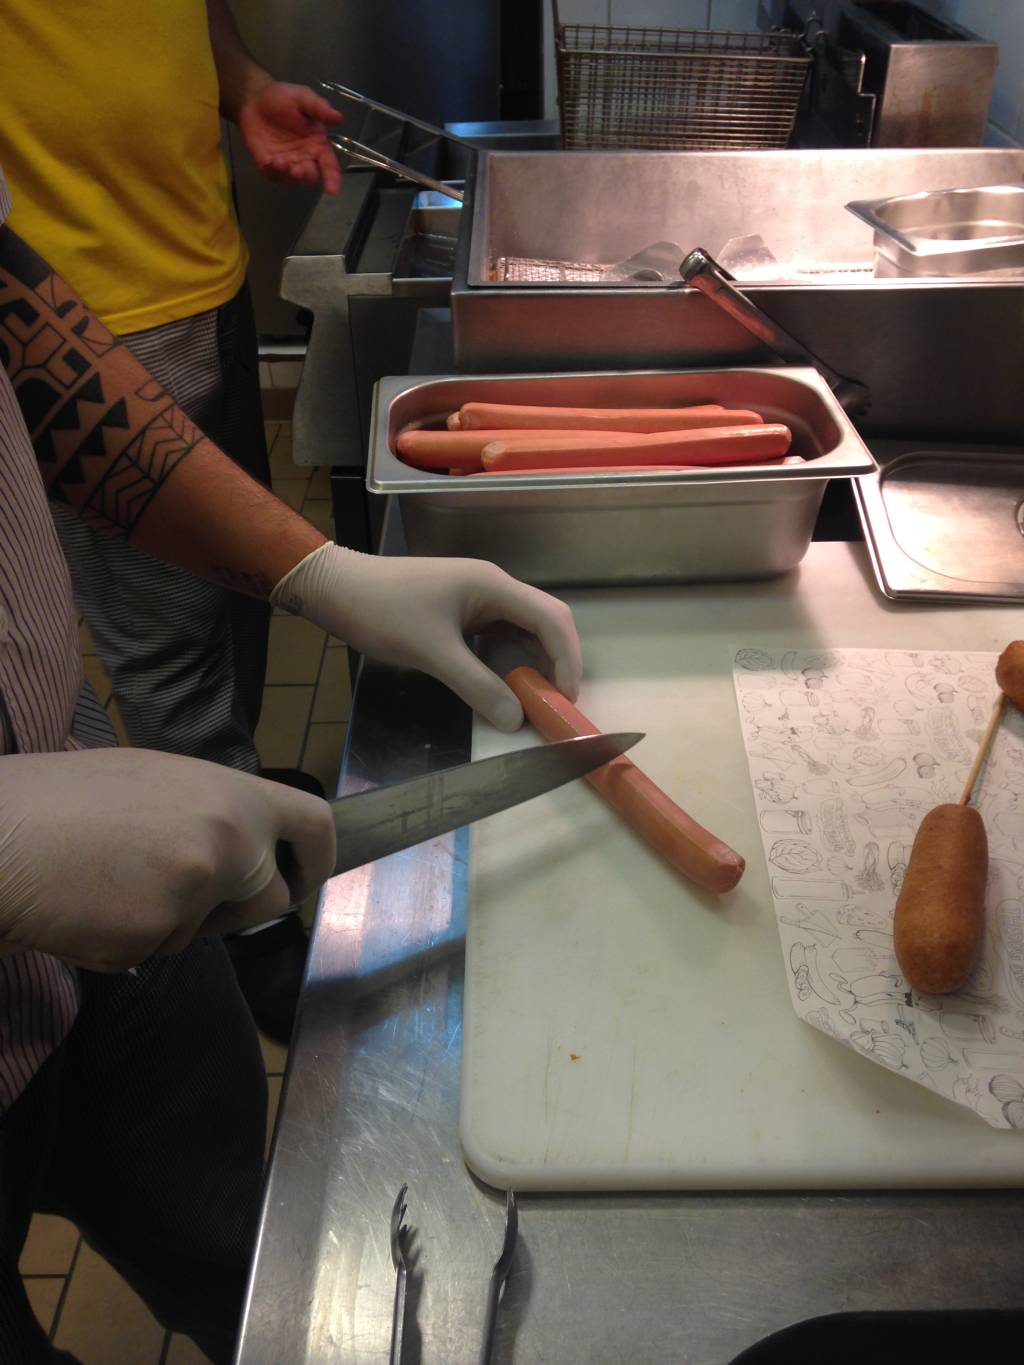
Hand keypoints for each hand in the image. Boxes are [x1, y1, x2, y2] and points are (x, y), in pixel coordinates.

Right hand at [0, 749, 334, 971]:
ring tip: (112, 879)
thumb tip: (248, 841)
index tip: (303, 878)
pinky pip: (159, 950)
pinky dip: (128, 940)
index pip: (315, 825)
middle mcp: (231, 841)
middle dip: (235, 908)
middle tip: (178, 887)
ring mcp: (196, 892)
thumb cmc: (65, 800)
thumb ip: (215, 812)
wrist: (1, 837)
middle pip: (270, 900)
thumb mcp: (158, 780)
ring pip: (206, 930)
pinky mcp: (156, 936)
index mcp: (234, 793)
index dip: (317, 859)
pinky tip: (89, 905)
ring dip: (173, 921)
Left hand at [237, 81, 342, 193]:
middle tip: (299, 169)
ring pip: (293, 179)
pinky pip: (274, 175)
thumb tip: (339, 118)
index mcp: (317, 144)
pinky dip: (275, 172)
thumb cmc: (282, 98)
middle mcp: (304, 157)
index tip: (332, 190)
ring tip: (283, 163)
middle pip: (310, 175)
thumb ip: (319, 108)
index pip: (329, 165)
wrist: (254, 98)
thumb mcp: (303, 97)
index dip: (332, 178)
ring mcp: (287, 162)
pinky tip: (273, 162)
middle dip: (306, 175)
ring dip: (290, 176)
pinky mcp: (269, 164)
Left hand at [271, 546, 581, 731]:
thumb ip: (477, 686)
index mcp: (493, 586)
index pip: (552, 619)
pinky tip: (510, 686)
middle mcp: (493, 588)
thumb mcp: (432, 652)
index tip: (565, 700)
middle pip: (546, 621)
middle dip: (559, 662)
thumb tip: (516, 720)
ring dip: (537, 662)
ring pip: (524, 630)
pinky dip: (512, 661)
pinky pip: (500, 636)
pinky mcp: (462, 612)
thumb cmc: (383, 611)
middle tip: (558, 704)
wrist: (336, 588)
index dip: (567, 660)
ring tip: (539, 700)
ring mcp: (478, 599)